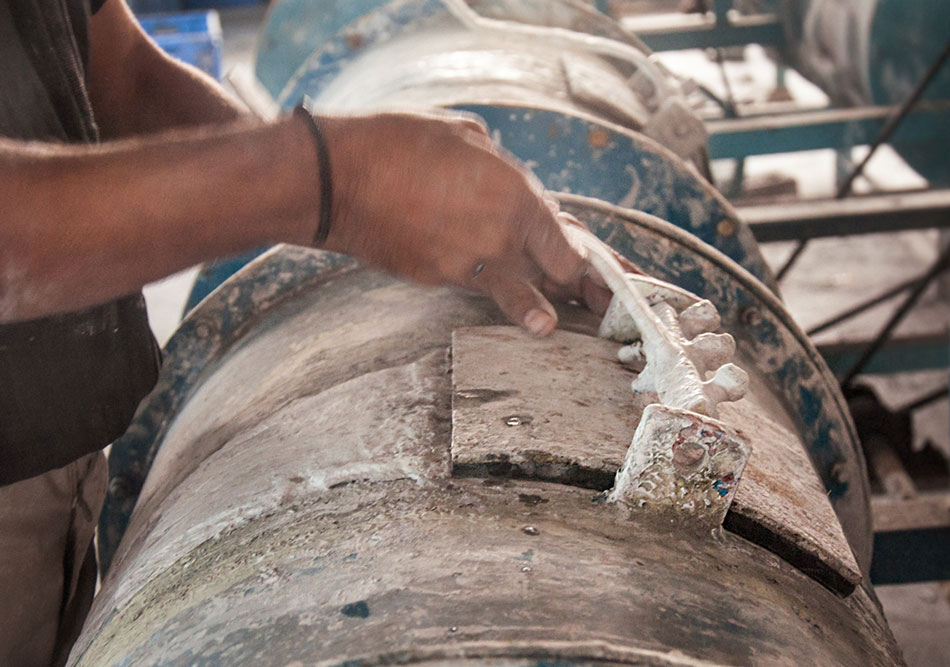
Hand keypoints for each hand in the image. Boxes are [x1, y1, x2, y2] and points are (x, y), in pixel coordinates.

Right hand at [317, 111, 630, 334]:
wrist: (336, 181)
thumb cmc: (398, 143)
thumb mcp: (464, 136)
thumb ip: (499, 165)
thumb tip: (505, 177)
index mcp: (516, 197)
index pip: (567, 245)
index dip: (588, 261)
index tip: (602, 272)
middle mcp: (500, 239)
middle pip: (551, 274)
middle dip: (581, 289)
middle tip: (603, 303)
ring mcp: (467, 266)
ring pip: (515, 290)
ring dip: (537, 306)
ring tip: (551, 325)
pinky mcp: (435, 279)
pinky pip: (471, 282)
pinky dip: (483, 282)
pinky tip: (489, 285)